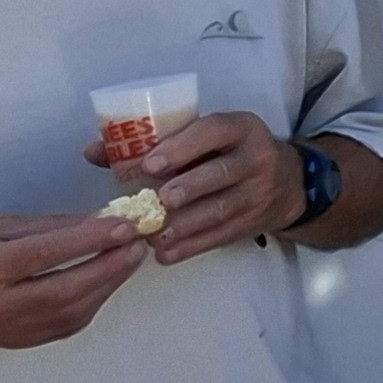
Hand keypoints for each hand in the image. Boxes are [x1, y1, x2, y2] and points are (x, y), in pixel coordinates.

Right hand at [0, 213, 154, 349]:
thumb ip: (47, 228)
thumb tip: (99, 222)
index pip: (44, 255)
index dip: (89, 240)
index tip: (125, 225)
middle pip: (65, 290)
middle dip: (109, 266)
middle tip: (138, 244)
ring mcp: (9, 331)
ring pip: (73, 312)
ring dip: (108, 284)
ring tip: (129, 258)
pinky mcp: (21, 343)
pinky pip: (68, 324)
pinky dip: (94, 301)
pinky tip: (106, 280)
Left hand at [100, 111, 299, 264]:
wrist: (287, 183)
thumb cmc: (229, 153)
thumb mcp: (205, 137)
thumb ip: (153, 142)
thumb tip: (94, 151)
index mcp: (240, 128)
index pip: (214, 132)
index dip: (182, 147)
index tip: (150, 165)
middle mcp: (256, 158)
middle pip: (223, 173)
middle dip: (190, 187)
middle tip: (160, 201)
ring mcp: (258, 193)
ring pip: (222, 209)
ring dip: (186, 223)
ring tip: (155, 233)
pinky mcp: (253, 223)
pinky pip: (221, 236)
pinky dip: (191, 247)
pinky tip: (165, 253)